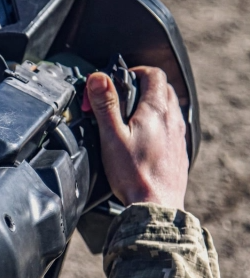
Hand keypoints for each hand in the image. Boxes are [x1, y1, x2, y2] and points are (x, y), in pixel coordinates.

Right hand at [86, 67, 188, 209]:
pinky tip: (142, 141)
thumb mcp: (111, 136)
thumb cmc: (133, 174)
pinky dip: (158, 125)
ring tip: (129, 120)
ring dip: (151, 105)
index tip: (119, 81)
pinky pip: (172, 128)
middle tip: (120, 100)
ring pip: (169, 108)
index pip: (153, 74)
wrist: (155, 205)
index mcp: (156, 110)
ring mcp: (179, 136)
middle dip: (141, 87)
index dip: (135, 72)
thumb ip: (106, 105)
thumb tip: (98, 78)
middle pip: (163, 89)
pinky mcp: (179, 151)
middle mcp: (172, 119)